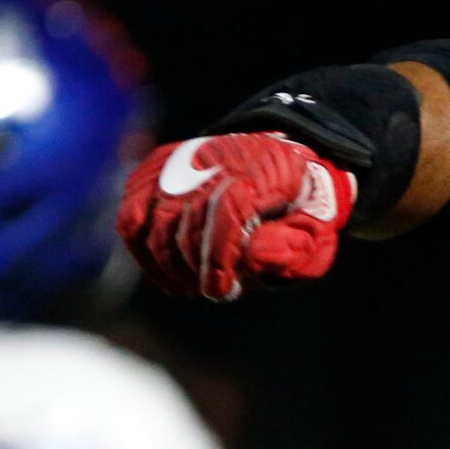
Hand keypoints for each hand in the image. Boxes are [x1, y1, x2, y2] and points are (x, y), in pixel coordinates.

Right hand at [118, 131, 356, 300]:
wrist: (282, 158)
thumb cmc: (301, 205)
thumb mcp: (316, 227)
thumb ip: (292, 245)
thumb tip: (249, 258)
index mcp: (261, 169)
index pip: (225, 211)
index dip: (216, 256)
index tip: (218, 290)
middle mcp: (214, 157)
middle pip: (186, 218)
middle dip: (194, 265)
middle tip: (209, 291)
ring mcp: (180, 159)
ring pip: (156, 220)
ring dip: (168, 264)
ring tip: (189, 288)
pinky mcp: (156, 167)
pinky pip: (132, 213)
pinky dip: (141, 249)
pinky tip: (164, 276)